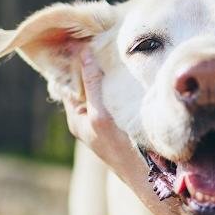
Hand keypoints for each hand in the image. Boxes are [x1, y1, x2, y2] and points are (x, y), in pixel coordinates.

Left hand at [64, 49, 142, 179]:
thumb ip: (92, 85)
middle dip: (91, 63)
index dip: (73, 60)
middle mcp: (87, 117)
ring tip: (114, 49)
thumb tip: (83, 53)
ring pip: (101, 88)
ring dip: (106, 72)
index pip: (68, 80)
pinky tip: (126, 70)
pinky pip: (113, 96)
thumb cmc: (120, 148)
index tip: (82, 37)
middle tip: (100, 37)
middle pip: (85, 83)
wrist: (146, 176)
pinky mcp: (120, 121)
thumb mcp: (101, 114)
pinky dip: (117, 82)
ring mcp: (104, 119)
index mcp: (76, 116)